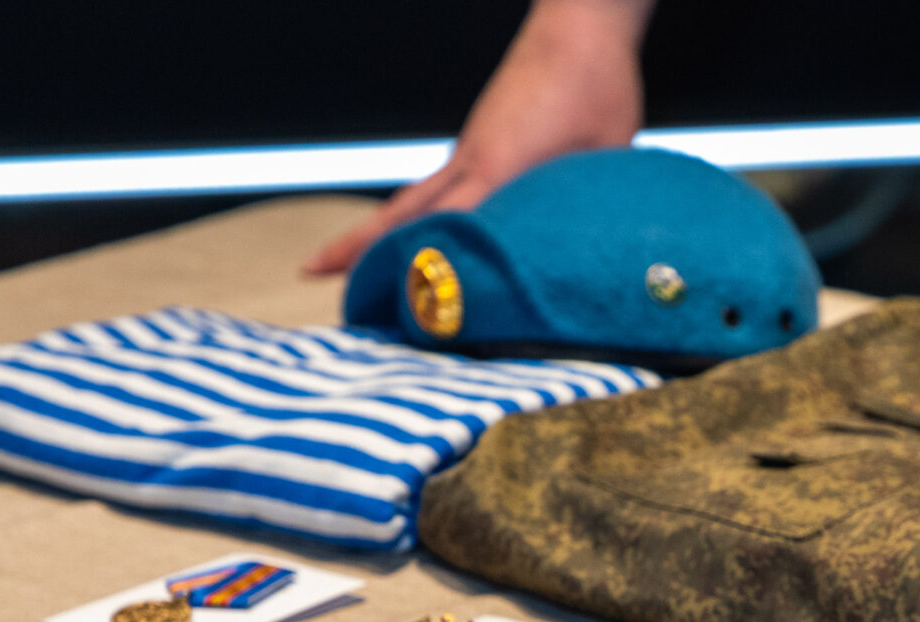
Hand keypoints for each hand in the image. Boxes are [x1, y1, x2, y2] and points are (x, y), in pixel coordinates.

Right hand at [305, 0, 653, 275]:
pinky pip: (436, 188)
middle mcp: (470, 159)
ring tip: (347, 264)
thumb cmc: (598, 85)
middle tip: (313, 275)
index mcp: (499, 165)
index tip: (386, 297)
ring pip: (411, 199)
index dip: (413, 262)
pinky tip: (412, 236)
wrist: (579, 25)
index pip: (445, 225)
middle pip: (401, 210)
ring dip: (378, 230)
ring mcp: (469, 150)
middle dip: (358, 244)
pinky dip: (414, 215)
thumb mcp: (606, 153)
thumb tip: (595, 250)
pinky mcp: (478, 144)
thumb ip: (590, 205)